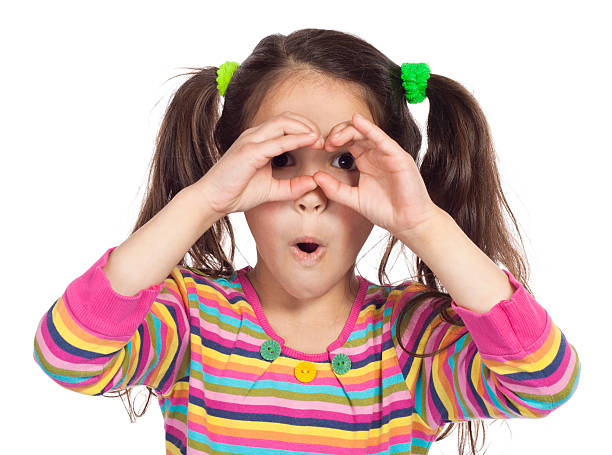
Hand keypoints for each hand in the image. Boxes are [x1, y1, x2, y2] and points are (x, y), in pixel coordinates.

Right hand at [190, 112, 323, 215]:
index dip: (306, 129)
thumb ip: (291, 186)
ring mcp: (251, 141)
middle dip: (308, 124)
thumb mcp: (271, 189)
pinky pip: (278, 141)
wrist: (212, 200)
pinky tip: (309, 142)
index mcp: (258, 140)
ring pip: (284, 122)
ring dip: (305, 128)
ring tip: (319, 139)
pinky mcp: (249, 151)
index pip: (286, 123)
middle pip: (288, 117)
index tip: (320, 142)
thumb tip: (313, 183)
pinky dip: (296, 139)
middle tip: (323, 139)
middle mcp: (254, 135)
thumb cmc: (236, 192)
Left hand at [313, 113, 442, 237]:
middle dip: (338, 133)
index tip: (320, 148)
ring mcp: (388, 153)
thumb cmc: (385, 210)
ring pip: (366, 132)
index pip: (347, 141)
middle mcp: (376, 153)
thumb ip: (335, 189)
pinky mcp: (398, 156)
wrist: (407, 222)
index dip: (333, 140)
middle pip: (355, 132)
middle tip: (325, 143)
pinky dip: (369, 129)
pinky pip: (382, 138)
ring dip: (349, 130)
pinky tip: (357, 122)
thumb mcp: (353, 199)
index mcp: (365, 160)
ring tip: (335, 137)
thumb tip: (315, 177)